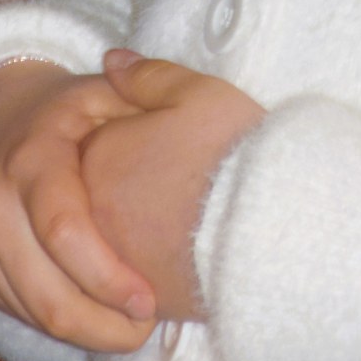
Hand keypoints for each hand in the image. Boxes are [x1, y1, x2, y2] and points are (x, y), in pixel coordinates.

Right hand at [0, 59, 156, 351]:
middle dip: (103, 324)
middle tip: (149, 326)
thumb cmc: (64, 109)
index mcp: (31, 157)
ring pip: (34, 313)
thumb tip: (183, 107)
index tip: (150, 300)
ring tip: (132, 329)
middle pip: (48, 292)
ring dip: (87, 333)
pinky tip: (98, 318)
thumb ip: (146, 93)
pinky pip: (19, 312)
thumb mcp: (102, 89)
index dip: (107, 276)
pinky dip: (61, 325)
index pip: (64, 231)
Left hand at [85, 51, 265, 319]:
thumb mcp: (198, 93)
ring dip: (130, 229)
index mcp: (100, 158)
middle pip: (91, 194)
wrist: (271, 225)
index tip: (159, 138)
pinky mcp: (142, 300)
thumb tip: (111, 60)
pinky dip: (144, 266)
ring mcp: (115, 262)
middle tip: (169, 176)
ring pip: (105, 241)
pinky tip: (179, 250)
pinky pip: (125, 283)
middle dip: (122, 185)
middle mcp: (95, 214)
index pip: (90, 142)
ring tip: (175, 215)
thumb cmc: (233, 152)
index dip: (126, 136)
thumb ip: (147, 75)